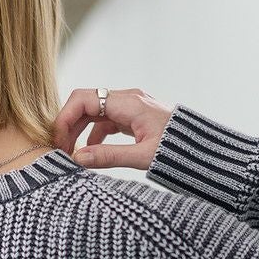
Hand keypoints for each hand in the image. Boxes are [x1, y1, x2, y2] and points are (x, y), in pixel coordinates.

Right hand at [52, 88, 172, 171]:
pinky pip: (105, 120)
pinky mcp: (133, 116)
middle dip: (69, 125)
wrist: (200, 149)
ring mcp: (130, 107)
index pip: (84, 99)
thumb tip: (78, 158)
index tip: (57, 140)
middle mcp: (127, 99)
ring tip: (72, 154)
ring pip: (93, 111)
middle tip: (61, 150)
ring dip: (79, 130)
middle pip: (85, 103)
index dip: (65, 118)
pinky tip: (90, 152)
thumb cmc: (177, 150)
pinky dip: (93, 134)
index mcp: (129, 103)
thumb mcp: (143, 156)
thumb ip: (109, 157)